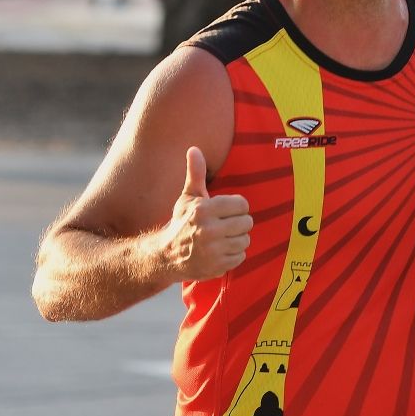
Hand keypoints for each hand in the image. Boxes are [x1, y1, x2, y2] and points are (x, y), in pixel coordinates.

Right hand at [164, 147, 251, 280]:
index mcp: (204, 210)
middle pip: (247, 222)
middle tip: (225, 225)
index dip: (236, 207)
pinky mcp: (217, 266)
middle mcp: (209, 230)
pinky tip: (220, 251)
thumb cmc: (181, 222)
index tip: (226, 211)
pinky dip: (234, 255)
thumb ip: (195, 173)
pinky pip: (241, 256)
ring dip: (237, 239)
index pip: (242, 204)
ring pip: (246, 240)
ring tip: (223, 238)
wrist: (167, 256)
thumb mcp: (188, 197)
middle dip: (238, 223)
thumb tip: (194, 149)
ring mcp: (213, 251)